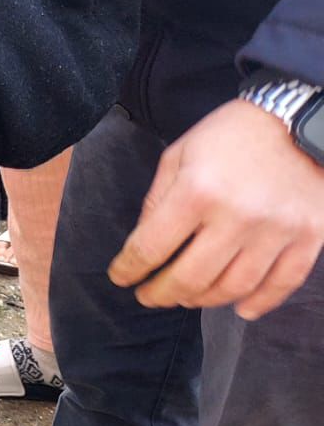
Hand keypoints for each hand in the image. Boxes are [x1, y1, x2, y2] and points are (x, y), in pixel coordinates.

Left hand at [108, 99, 323, 319]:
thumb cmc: (231, 135)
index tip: (121, 278)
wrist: (298, 116)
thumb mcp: (179, 155)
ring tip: (187, 297)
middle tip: (149, 297)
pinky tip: (240, 309)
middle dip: (160, 294)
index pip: (150, 248)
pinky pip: (282, 283)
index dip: (128, 270)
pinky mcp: (310, 235)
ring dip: (203, 300)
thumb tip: (143, 245)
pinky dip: (260, 303)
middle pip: (190, 278)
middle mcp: (238, 216)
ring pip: (233, 288)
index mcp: (197, 192)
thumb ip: (157, 200)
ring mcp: (277, 230)